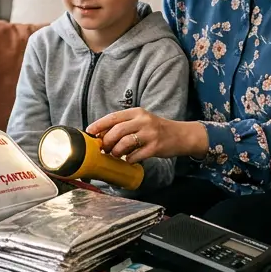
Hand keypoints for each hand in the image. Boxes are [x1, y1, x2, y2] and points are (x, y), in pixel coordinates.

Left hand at [86, 109, 205, 162]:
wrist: (181, 135)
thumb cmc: (156, 129)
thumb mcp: (141, 121)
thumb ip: (125, 125)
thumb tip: (102, 135)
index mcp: (137, 112)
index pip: (113, 117)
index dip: (99, 125)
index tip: (90, 132)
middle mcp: (143, 121)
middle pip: (117, 130)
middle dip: (106, 141)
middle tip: (103, 148)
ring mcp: (150, 134)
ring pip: (124, 143)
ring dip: (116, 151)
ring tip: (115, 154)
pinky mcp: (155, 147)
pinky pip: (135, 155)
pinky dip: (128, 159)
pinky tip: (129, 159)